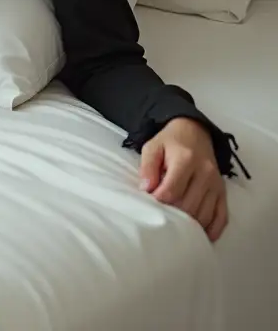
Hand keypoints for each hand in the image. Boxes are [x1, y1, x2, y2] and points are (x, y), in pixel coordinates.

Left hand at [139, 117, 228, 241]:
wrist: (195, 132)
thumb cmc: (170, 142)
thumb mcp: (152, 147)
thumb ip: (147, 167)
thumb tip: (146, 189)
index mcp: (186, 161)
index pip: (171, 191)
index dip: (158, 202)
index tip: (148, 205)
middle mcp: (205, 174)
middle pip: (188, 206)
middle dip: (172, 215)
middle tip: (160, 218)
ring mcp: (216, 185)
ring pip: (204, 214)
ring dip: (190, 225)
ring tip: (175, 228)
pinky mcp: (223, 192)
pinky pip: (222, 217)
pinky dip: (212, 230)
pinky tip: (201, 236)